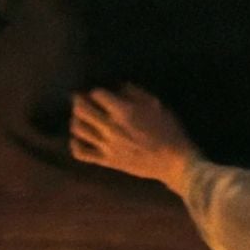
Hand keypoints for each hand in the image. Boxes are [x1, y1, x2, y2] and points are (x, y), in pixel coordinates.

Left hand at [69, 85, 199, 194]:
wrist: (174, 162)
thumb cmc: (168, 130)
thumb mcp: (157, 105)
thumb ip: (135, 93)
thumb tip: (118, 87)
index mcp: (123, 111)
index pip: (97, 94)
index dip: (98, 90)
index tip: (101, 92)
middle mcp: (110, 127)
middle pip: (81, 109)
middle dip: (79, 100)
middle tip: (80, 98)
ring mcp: (106, 145)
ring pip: (78, 128)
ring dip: (76, 118)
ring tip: (80, 116)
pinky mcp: (106, 160)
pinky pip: (81, 152)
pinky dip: (75, 143)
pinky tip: (78, 138)